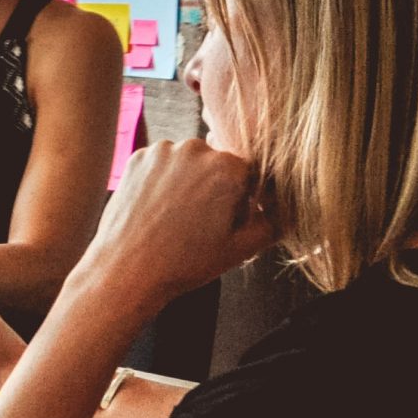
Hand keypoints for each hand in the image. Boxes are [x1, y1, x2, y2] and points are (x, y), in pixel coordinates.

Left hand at [78, 138, 277, 306]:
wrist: (127, 269)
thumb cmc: (184, 262)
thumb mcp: (240, 249)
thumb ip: (274, 225)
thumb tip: (290, 212)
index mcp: (229, 168)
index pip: (249, 176)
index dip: (242, 200)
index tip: (228, 221)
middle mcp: (197, 149)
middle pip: (218, 165)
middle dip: (215, 188)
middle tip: (200, 222)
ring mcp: (164, 151)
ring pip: (189, 162)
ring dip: (188, 181)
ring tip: (176, 217)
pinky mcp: (138, 156)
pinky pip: (162, 163)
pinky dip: (163, 179)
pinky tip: (158, 207)